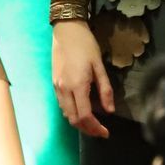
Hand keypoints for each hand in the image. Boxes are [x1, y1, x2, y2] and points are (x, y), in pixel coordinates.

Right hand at [52, 20, 113, 137]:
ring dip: (79, 123)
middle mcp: (64, 89)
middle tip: (101, 132)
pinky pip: (63, 105)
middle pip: (73, 119)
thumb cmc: (86, 45)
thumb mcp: (99, 66)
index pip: (85, 115)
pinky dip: (72, 113)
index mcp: (77, 85)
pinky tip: (82, 110)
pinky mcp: (54, 84)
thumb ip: (105, 89)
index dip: (96, 128)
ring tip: (93, 124)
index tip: (106, 133)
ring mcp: (57, 87)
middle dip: (87, 129)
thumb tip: (110, 110)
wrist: (66, 31)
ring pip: (66, 114)